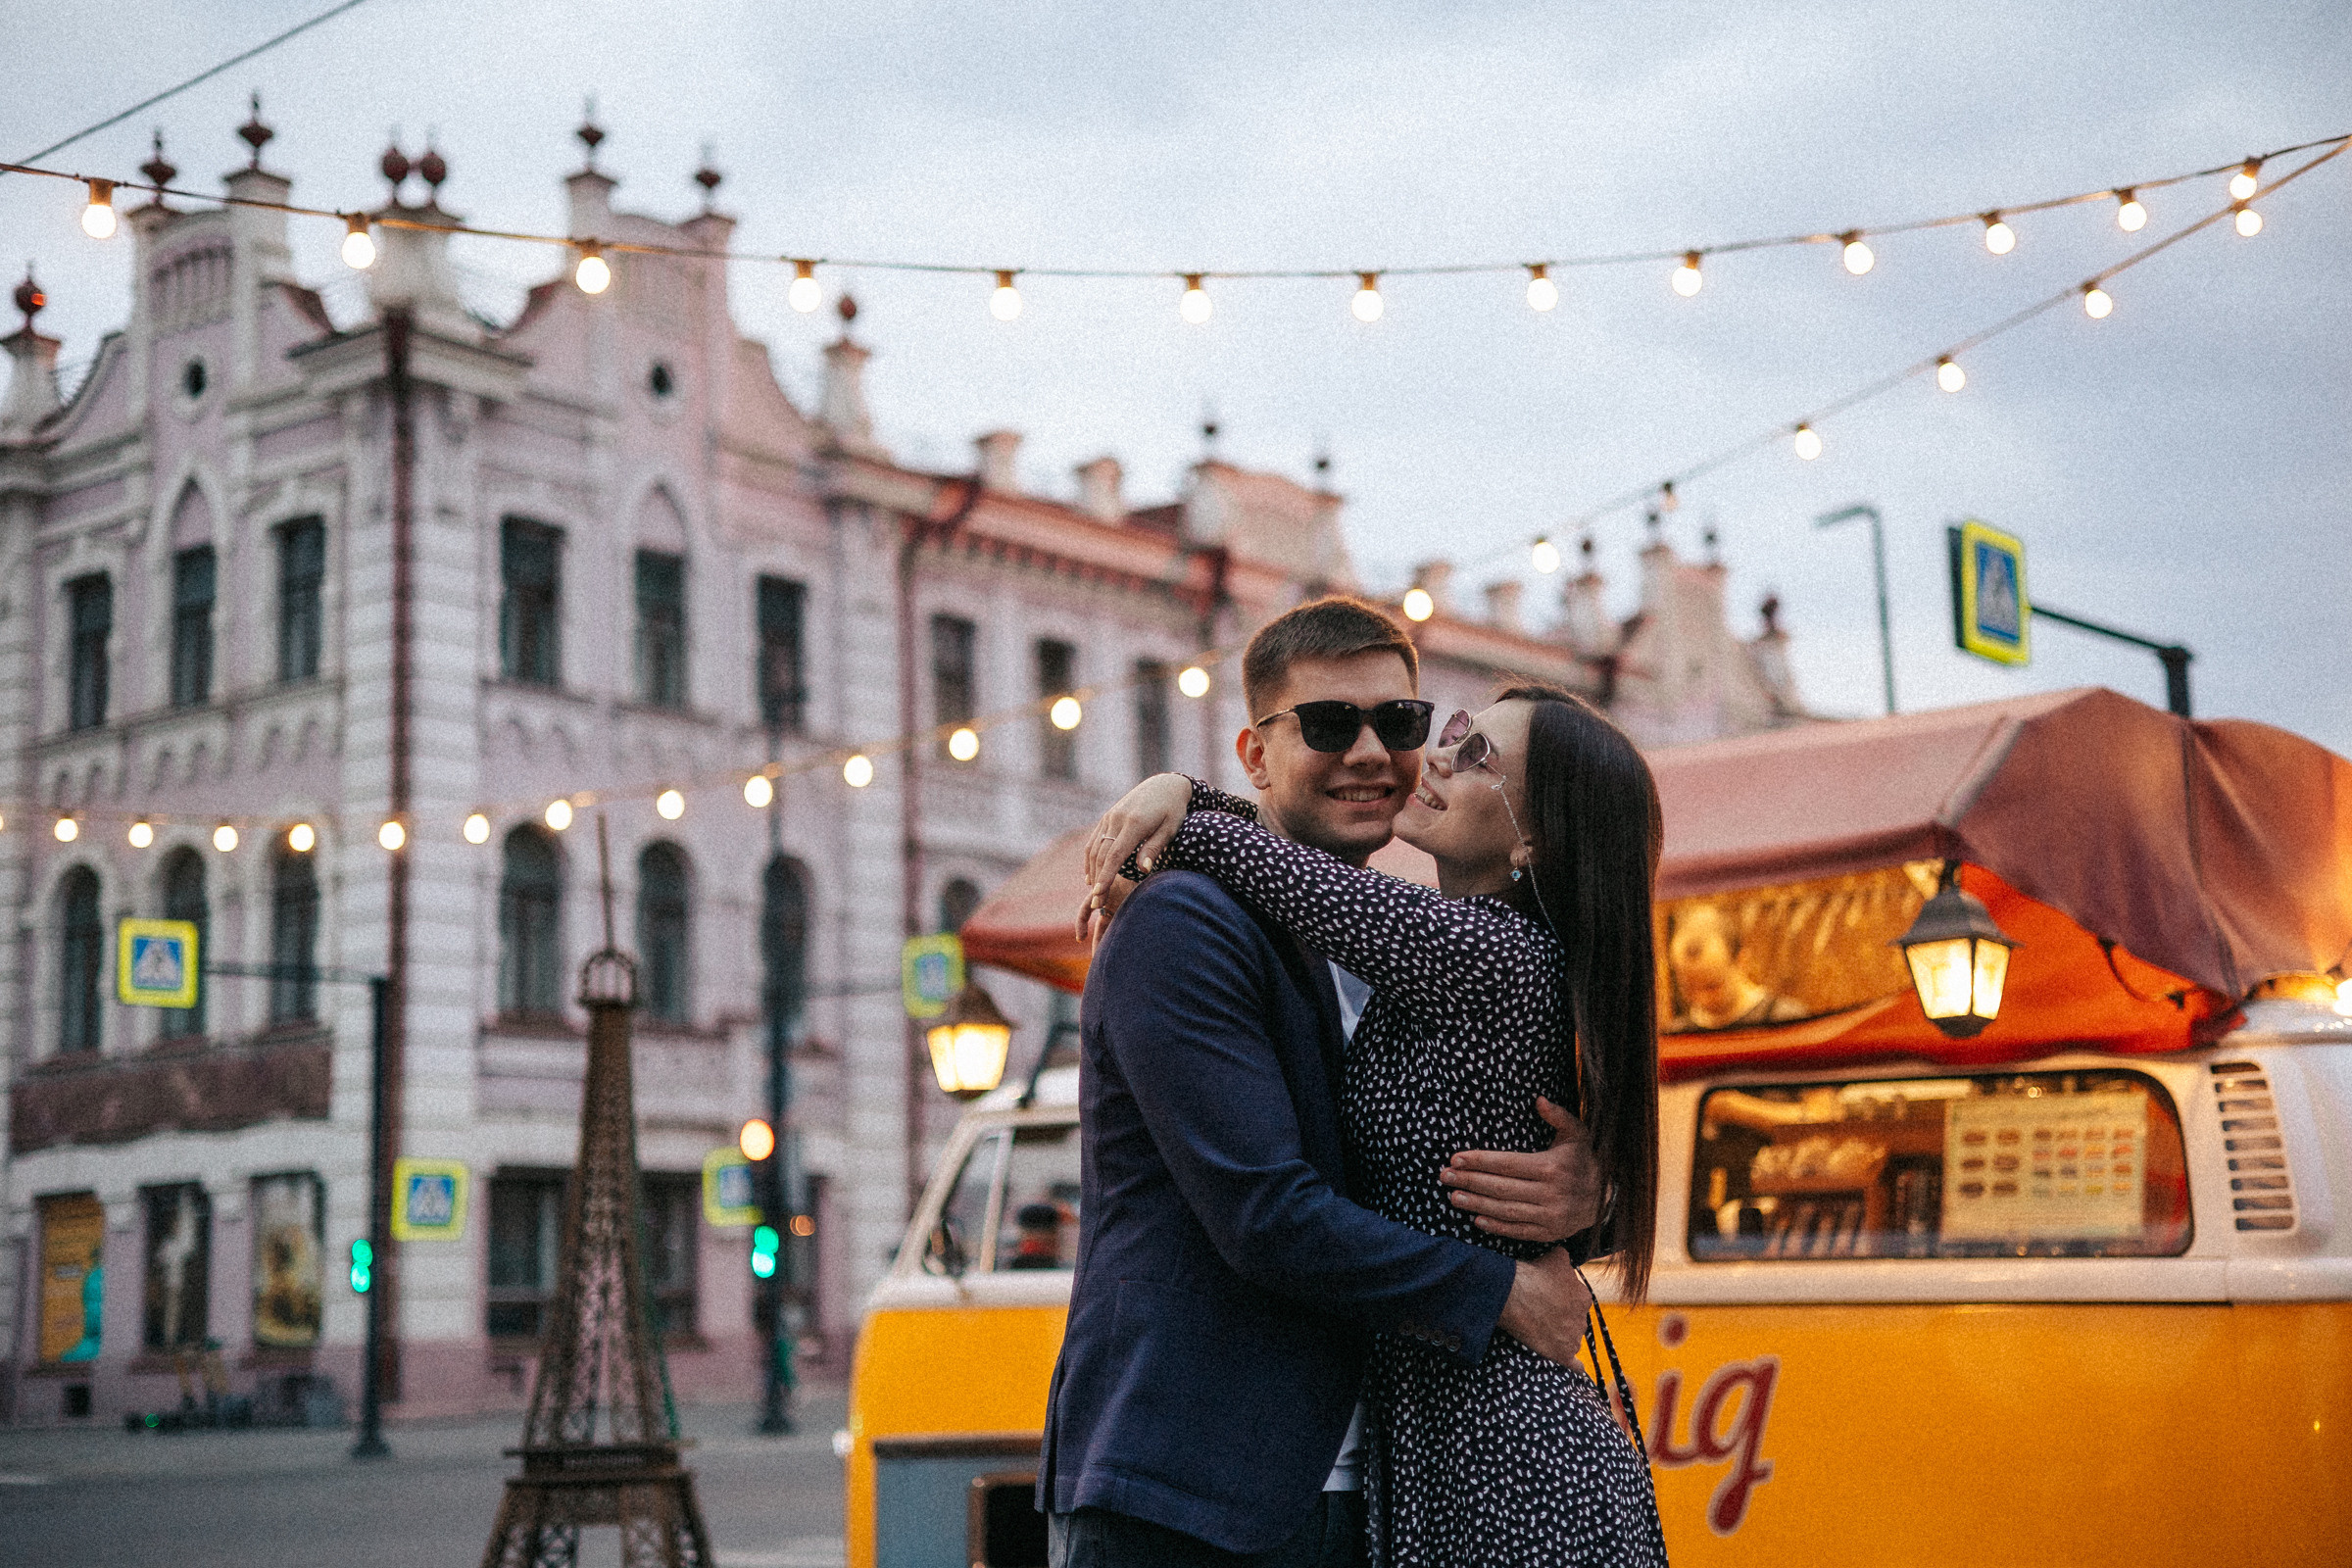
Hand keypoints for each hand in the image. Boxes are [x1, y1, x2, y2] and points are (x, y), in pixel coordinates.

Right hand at [1071, 774, 1192, 937]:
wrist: (1165, 784)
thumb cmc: (1173, 810)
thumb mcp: (1170, 828)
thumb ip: (1154, 848)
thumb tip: (1142, 870)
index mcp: (1135, 823)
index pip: (1115, 855)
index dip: (1106, 877)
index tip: (1099, 895)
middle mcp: (1118, 819)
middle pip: (1102, 855)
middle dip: (1098, 881)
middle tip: (1097, 904)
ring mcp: (1110, 816)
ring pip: (1095, 848)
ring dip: (1093, 871)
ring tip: (1095, 893)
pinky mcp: (1108, 816)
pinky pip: (1094, 840)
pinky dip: (1091, 858)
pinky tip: (1091, 874)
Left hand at [1439, 1097, 1601, 1242]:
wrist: (1606, 1198)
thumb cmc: (1583, 1160)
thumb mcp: (1576, 1134)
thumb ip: (1558, 1116)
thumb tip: (1538, 1099)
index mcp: (1552, 1168)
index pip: (1507, 1164)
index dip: (1479, 1161)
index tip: (1456, 1158)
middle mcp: (1550, 1193)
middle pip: (1501, 1188)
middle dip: (1470, 1182)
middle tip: (1445, 1177)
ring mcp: (1550, 1216)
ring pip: (1506, 1210)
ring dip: (1477, 1204)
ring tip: (1454, 1198)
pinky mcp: (1550, 1232)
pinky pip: (1519, 1230)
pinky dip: (1497, 1227)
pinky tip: (1477, 1220)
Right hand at [1496, 1247, 1593, 1367]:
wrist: (1511, 1295)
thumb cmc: (1532, 1274)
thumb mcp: (1556, 1257)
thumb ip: (1567, 1260)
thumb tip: (1567, 1260)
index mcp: (1583, 1297)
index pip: (1577, 1299)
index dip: (1561, 1298)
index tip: (1547, 1296)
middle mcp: (1582, 1319)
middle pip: (1574, 1319)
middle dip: (1561, 1316)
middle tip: (1541, 1311)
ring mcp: (1573, 1338)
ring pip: (1571, 1337)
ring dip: (1561, 1335)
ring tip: (1541, 1329)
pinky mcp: (1561, 1354)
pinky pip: (1575, 1364)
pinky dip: (1575, 1366)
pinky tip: (1577, 1367)